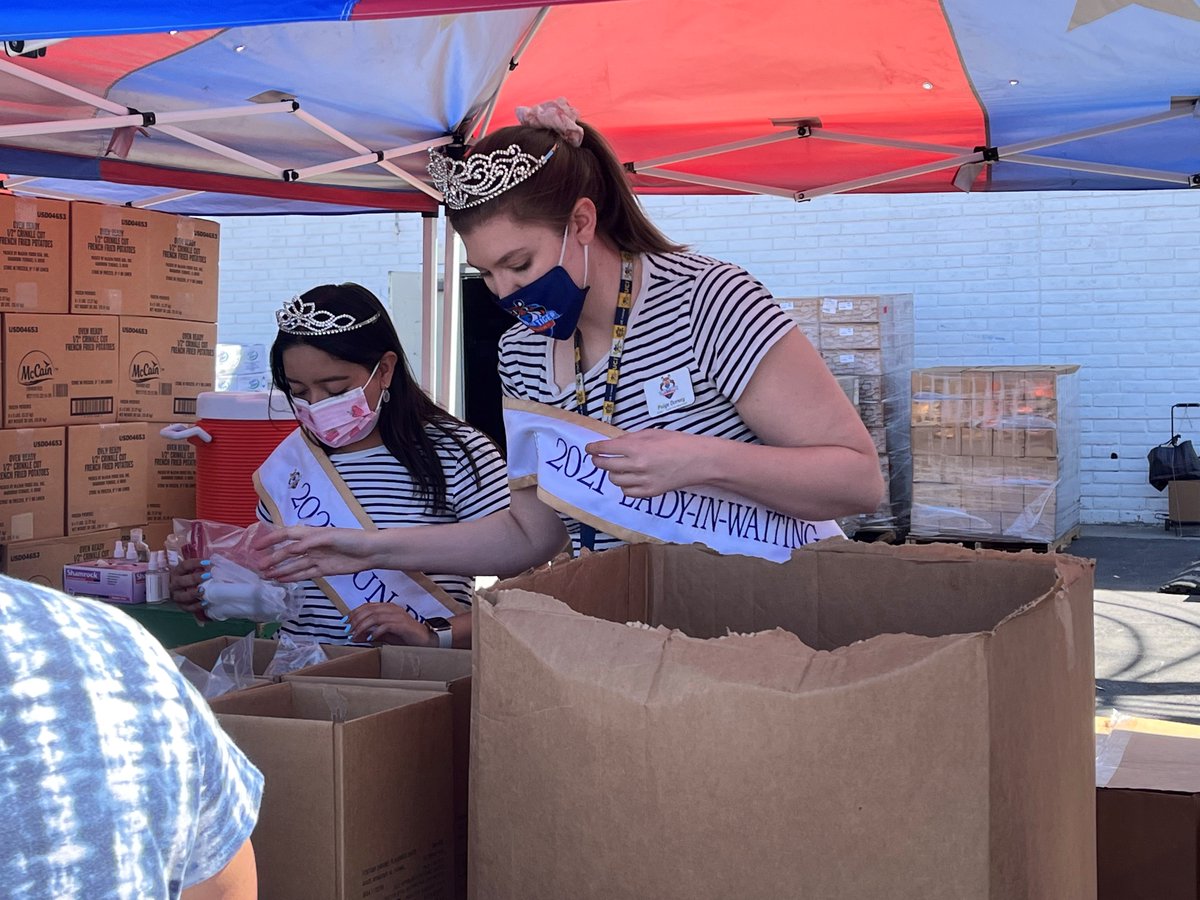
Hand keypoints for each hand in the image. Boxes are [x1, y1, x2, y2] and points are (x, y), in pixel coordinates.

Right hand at [170, 557, 210, 620]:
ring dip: (194, 593)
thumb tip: (218, 563)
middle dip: (194, 578)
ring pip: (182, 596)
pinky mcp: (182, 606)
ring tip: (204, 590)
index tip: (208, 562)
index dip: (195, 563)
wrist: (183, 591)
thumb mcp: (193, 570)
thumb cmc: (192, 577)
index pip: (184, 566)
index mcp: (177, 572)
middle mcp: (174, 584)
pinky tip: (205, 602)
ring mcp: (177, 596)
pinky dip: (197, 606)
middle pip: (181, 581)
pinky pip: (188, 608)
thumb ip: (202, 567)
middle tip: (207, 576)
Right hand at [250, 525, 384, 582]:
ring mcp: (316, 558)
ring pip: (293, 565)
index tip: (256, 546)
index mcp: (311, 533)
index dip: (270, 539)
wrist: (370, 552)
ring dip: (280, 569)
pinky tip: (281, 580)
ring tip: (265, 576)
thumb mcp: (331, 537)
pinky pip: (304, 574)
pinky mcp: (323, 570)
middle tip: (258, 567)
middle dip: (273, 559)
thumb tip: (291, 550)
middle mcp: (310, 546)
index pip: (286, 535)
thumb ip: (311, 542)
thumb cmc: (352, 539)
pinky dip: (292, 577)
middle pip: (287, 553)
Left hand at [346, 603, 434, 646]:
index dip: (354, 613)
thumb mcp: (385, 634)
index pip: (367, 606)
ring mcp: (398, 615)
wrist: (425, 640)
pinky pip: (385, 625)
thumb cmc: (405, 636)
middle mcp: (392, 608)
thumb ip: (371, 632)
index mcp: (388, 607)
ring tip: (356, 636)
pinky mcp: (402, 624)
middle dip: (356, 620)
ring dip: (362, 627)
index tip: (345, 622)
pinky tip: (370, 638)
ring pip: (375, 616)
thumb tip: (355, 635)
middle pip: (369, 610)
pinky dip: (375, 631)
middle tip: (348, 631)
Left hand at [585, 429, 711, 497]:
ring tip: (617, 468)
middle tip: (598, 458)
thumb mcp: (652, 433)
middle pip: (606, 466)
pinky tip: (629, 479)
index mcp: (636, 448)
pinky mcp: (650, 492)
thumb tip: (615, 444)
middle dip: (599, 461)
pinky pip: (628, 492)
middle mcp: (637, 466)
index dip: (594, 449)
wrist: (697, 461)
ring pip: (615, 480)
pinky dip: (625, 486)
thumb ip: (631, 439)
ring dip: (612, 473)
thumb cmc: (677, 443)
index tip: (590, 449)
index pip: (606, 449)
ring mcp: (643, 481)